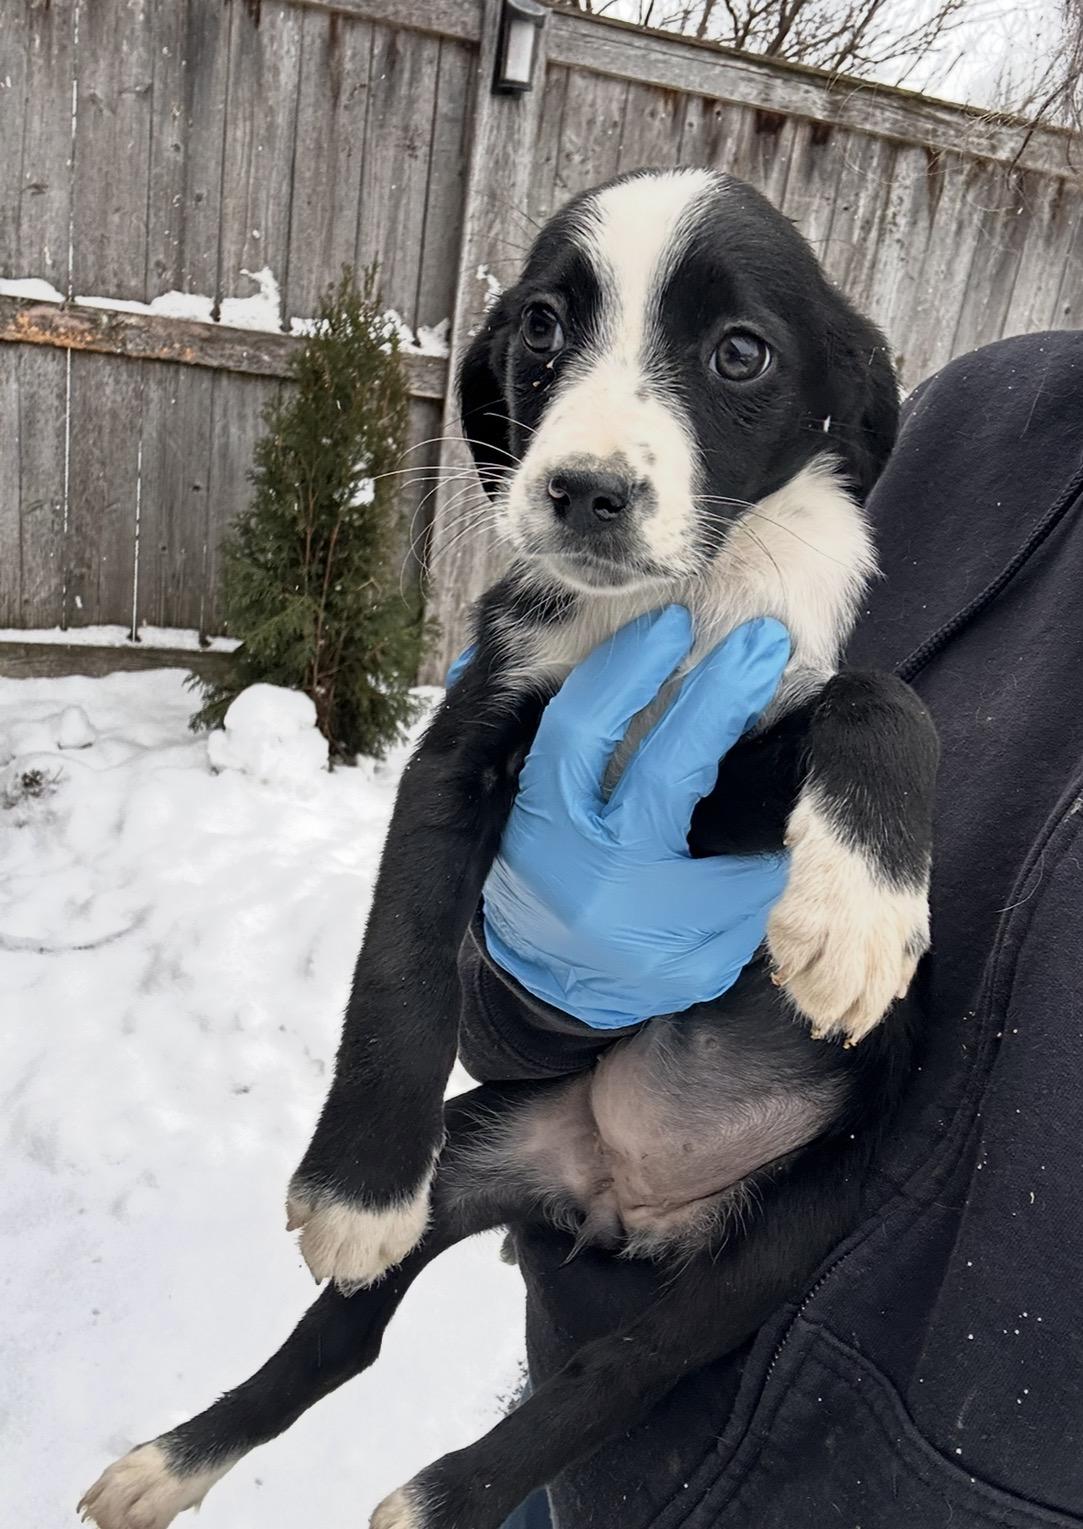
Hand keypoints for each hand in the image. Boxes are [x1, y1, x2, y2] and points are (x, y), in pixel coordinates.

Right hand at [480, 606, 791, 1028]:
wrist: (551, 987)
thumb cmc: (543, 875)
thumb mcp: (525, 809)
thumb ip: (538, 736)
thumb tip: (513, 645)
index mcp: (545, 827)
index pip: (581, 729)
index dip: (628, 667)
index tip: (672, 622)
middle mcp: (594, 875)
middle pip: (669, 769)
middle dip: (722, 696)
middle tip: (764, 642)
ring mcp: (648, 926)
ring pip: (731, 834)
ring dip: (757, 795)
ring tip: (771, 769)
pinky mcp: (696, 963)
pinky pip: (753, 893)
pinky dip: (758, 862)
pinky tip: (759, 848)